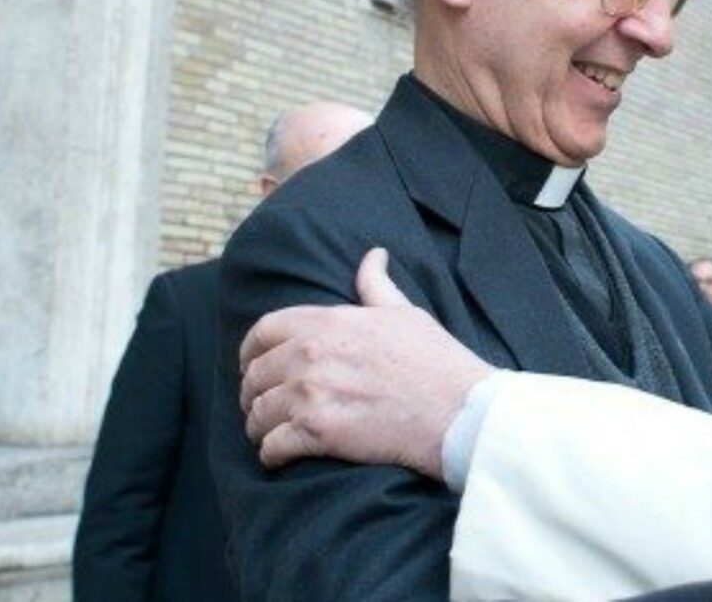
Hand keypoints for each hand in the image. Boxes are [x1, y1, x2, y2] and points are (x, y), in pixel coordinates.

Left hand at [239, 248, 492, 478]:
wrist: (460, 412)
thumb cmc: (437, 362)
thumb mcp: (406, 314)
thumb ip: (377, 286)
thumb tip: (373, 255)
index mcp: (329, 323)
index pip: (264, 330)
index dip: (251, 350)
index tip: (252, 363)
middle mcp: (312, 356)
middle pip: (255, 375)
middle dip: (253, 391)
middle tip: (262, 404)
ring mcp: (312, 395)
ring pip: (258, 413)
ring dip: (259, 425)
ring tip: (269, 433)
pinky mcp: (318, 434)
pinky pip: (272, 446)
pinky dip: (271, 453)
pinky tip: (279, 455)